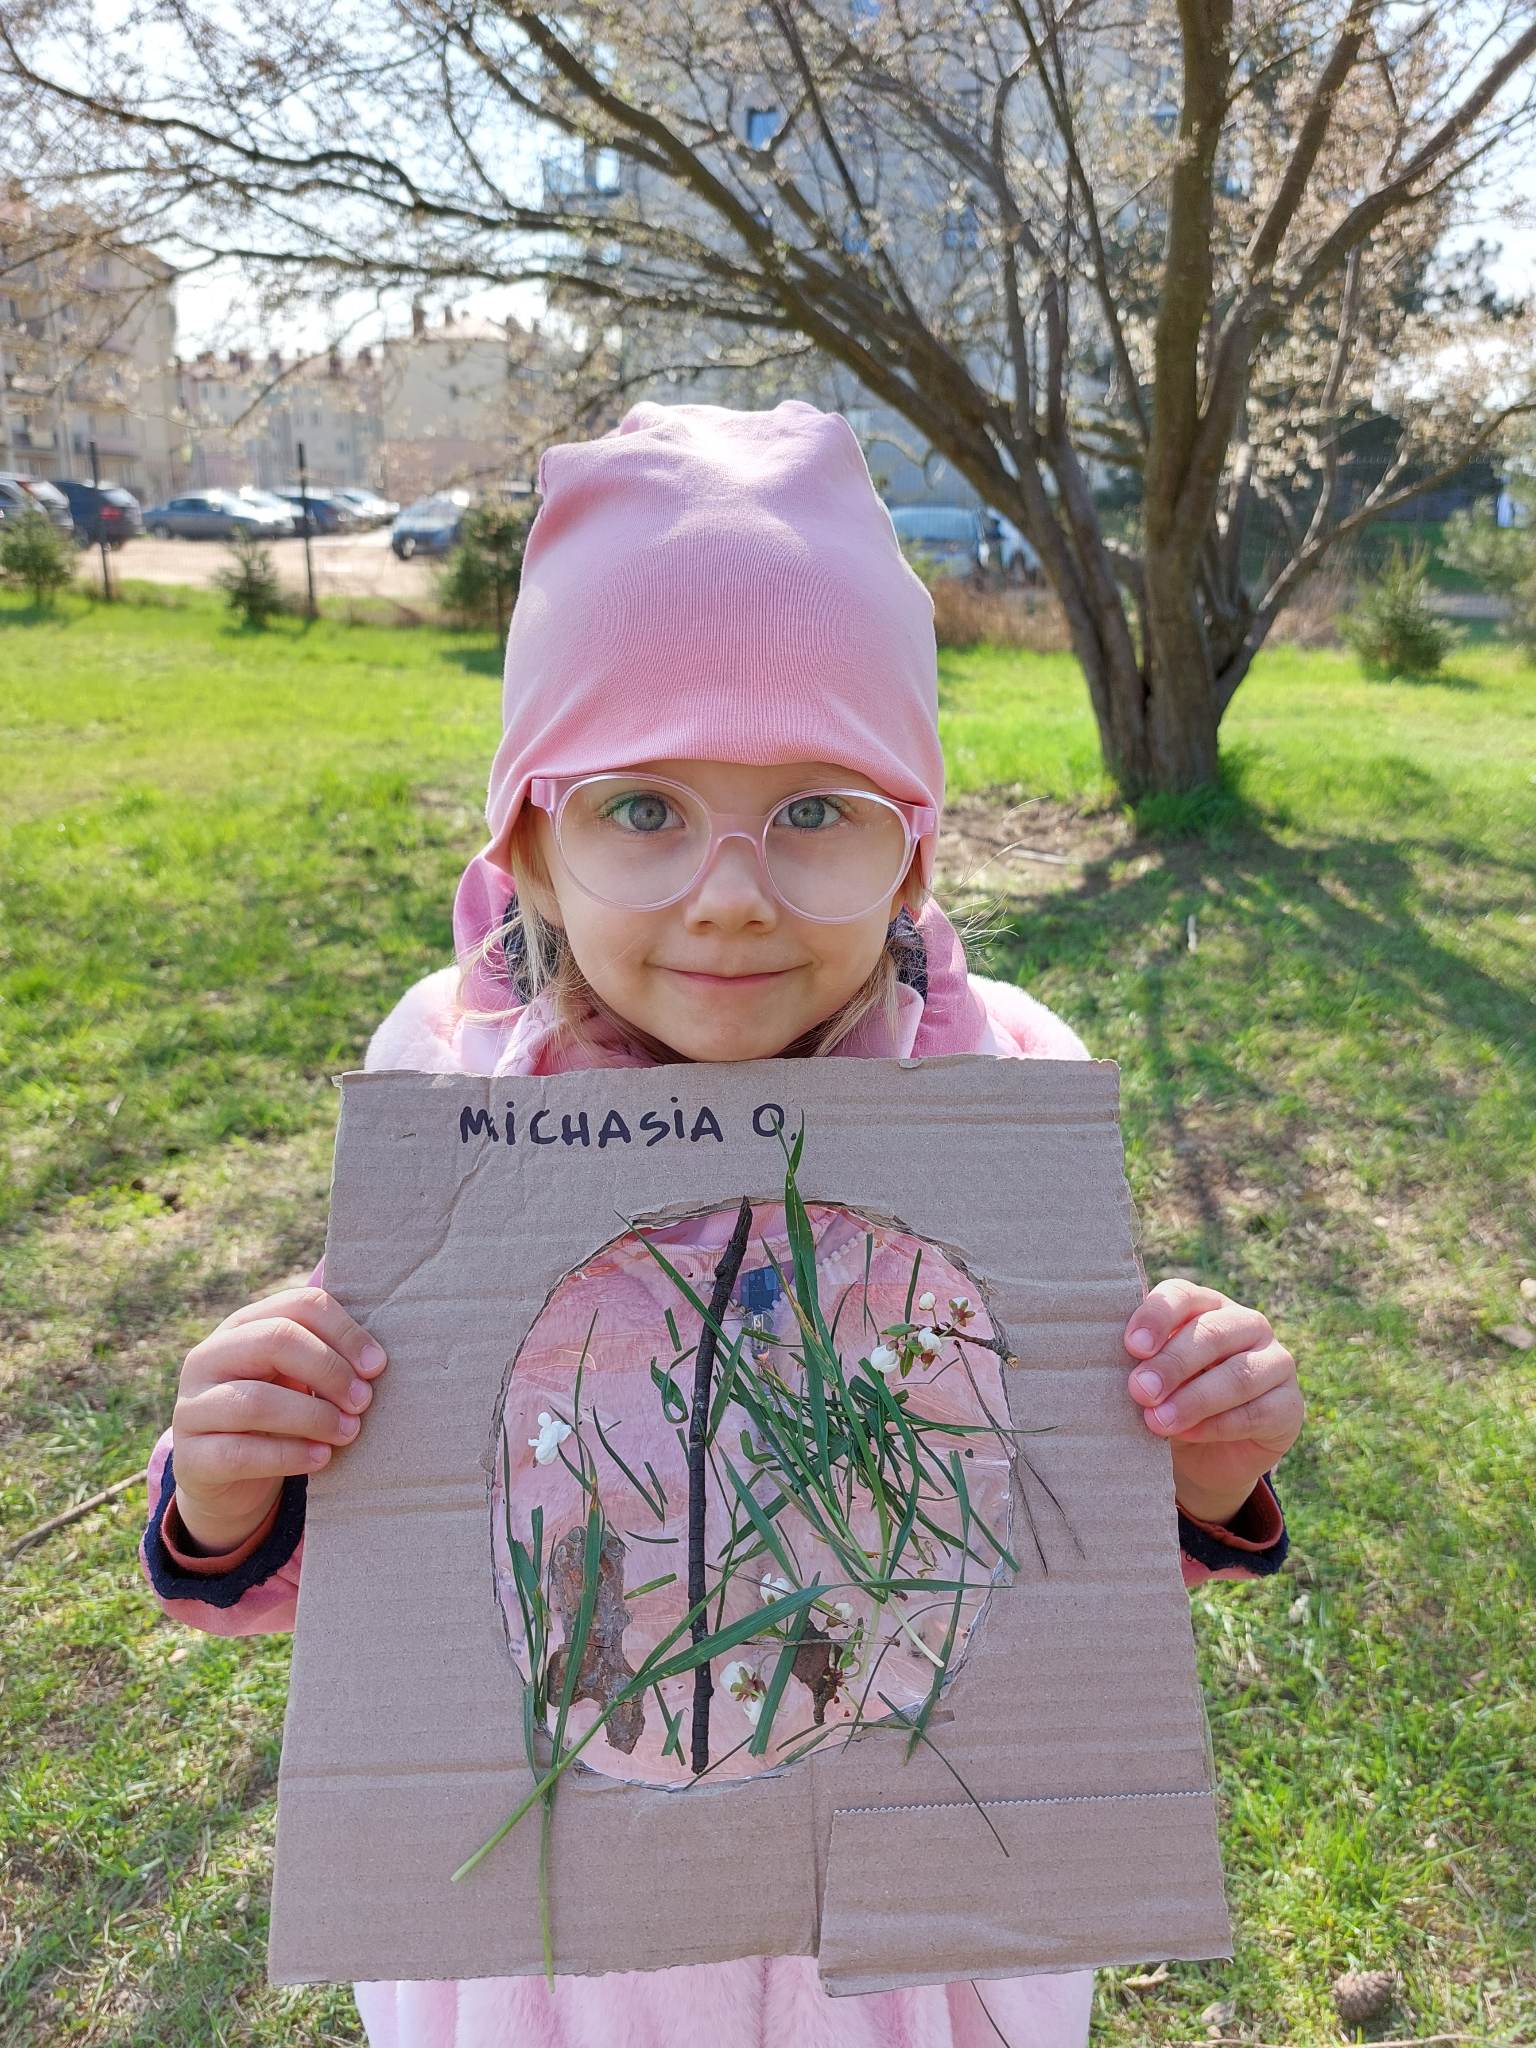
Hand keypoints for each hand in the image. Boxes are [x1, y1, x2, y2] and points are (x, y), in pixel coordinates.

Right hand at [171, 1286, 387, 1552]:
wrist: (226, 1478)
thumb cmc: (277, 1413)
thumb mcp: (295, 1377)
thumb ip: (325, 1351)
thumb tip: (373, 1346)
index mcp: (241, 1326)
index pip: (298, 1306)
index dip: (344, 1332)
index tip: (377, 1365)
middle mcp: (208, 1358)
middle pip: (275, 1341)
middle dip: (330, 1370)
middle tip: (364, 1401)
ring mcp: (192, 1407)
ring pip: (255, 1401)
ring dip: (314, 1417)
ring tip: (349, 1432)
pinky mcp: (190, 1457)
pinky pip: (240, 1452)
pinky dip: (289, 1455)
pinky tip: (322, 1458)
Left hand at [1123, 1278, 1301, 1527]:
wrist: (1203, 1456)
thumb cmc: (1165, 1400)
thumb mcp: (1147, 1377)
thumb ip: (1136, 1359)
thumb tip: (1090, 1347)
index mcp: (1204, 1305)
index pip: (1183, 1295)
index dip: (1157, 1317)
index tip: (1132, 1346)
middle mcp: (1245, 1325)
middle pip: (1212, 1333)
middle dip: (1172, 1364)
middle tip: (1138, 1390)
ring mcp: (1275, 1362)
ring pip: (1240, 1373)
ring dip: (1195, 1398)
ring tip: (1158, 1421)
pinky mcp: (1290, 1405)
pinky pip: (1259, 1411)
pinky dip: (1220, 1424)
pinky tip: (1188, 1434)